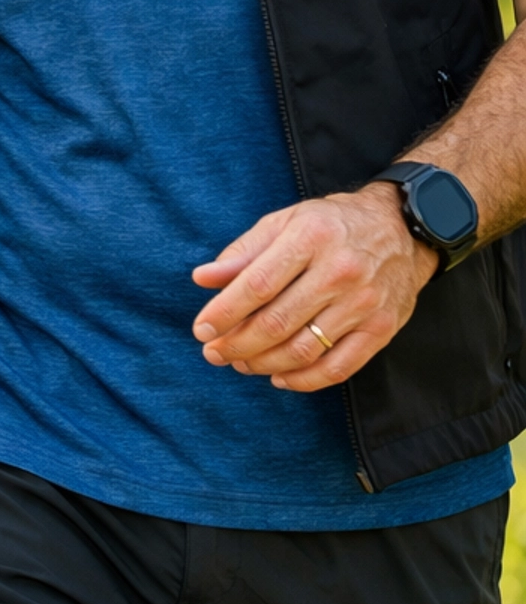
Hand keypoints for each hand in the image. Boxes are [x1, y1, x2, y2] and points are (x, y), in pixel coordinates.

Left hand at [192, 184, 438, 389]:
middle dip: (238, 344)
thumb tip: (203, 279)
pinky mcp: (381, 328)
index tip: (201, 329)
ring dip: (264, 364)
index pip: (258, 284)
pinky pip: (339, 368)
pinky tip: (279, 377)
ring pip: (304, 349)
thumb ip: (243, 253)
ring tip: (241, 362)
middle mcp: (339, 270)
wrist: (401, 228)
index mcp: (310, 237)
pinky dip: (304, 380)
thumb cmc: (331, 225)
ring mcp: (364, 303)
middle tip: (214, 353)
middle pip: (278, 322)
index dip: (224, 312)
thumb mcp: (284, 223)